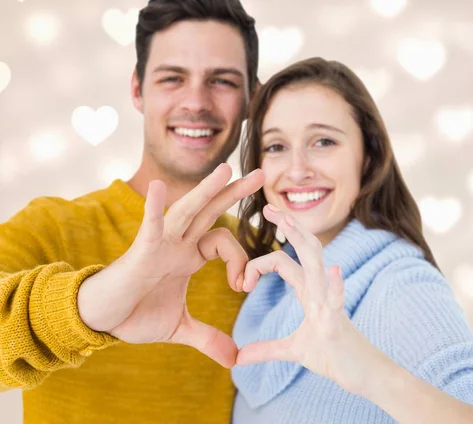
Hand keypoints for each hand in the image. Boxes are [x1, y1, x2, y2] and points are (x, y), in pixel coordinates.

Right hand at [78, 164, 263, 367]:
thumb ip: (209, 339)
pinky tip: (157, 187)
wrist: (103, 321)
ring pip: (188, 211)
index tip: (243, 287)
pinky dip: (153, 208)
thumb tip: (235, 360)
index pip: (225, 242)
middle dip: (235, 193)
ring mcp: (160, 244)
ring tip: (227, 169)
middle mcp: (178, 244)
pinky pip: (149, 225)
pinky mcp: (140, 251)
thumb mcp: (180, 328)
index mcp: (189, 256)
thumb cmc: (136, 316)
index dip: (241, 260)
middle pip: (211, 212)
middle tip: (261, 175)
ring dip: (207, 190)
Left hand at [236, 204, 384, 393]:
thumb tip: (238, 358)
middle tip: (268, 206)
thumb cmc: (333, 357)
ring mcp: (330, 303)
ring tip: (289, 221)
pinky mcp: (337, 324)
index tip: (241, 281)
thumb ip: (266, 350)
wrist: (365, 375)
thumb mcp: (294, 351)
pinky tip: (334, 271)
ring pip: (317, 264)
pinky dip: (336, 286)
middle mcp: (320, 290)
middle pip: (304, 249)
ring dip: (303, 241)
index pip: (283, 262)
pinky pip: (338, 300)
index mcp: (309, 291)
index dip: (260, 262)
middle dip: (288, 226)